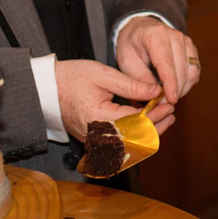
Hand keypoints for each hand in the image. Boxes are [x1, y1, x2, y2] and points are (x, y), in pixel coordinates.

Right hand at [55, 59, 172, 140]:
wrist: (46, 89)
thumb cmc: (72, 78)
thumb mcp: (103, 75)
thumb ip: (131, 85)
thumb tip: (156, 92)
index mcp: (99, 118)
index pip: (136, 122)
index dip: (155, 114)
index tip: (169, 103)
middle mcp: (97, 136)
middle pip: (135, 139)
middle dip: (156, 127)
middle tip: (171, 112)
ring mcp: (94, 142)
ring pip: (129, 144)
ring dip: (148, 133)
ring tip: (165, 118)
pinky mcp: (94, 141)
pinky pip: (120, 143)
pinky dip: (136, 134)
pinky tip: (147, 123)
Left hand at [114, 15, 199, 105]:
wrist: (141, 29)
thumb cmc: (132, 46)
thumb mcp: (127, 61)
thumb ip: (140, 78)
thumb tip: (155, 96)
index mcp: (155, 35)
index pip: (166, 63)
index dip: (170, 83)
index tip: (171, 100)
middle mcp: (174, 35)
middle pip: (181, 70)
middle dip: (175, 91)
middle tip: (162, 105)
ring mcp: (186, 41)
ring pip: (191, 72)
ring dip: (182, 89)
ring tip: (168, 98)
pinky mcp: (192, 48)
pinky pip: (195, 71)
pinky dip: (187, 83)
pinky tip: (175, 89)